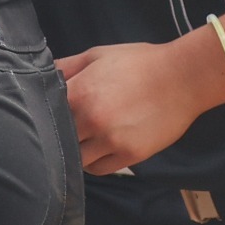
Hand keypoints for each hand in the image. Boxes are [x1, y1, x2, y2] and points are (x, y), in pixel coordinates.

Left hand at [59, 42, 214, 174]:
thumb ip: (66, 67)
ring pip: (77, 158)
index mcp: (80, 92)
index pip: (46, 113)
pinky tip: (96, 150)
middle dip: (59, 133)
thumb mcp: (97, 55)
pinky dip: (93, 163)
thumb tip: (42, 75)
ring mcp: (111, 140)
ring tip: (83, 139)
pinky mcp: (130, 155)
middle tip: (65, 127)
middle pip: (59, 138)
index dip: (44, 113)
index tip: (47, 112)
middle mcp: (91, 120)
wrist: (182, 78)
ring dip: (75, 151)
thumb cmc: (139, 63)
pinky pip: (99, 169)